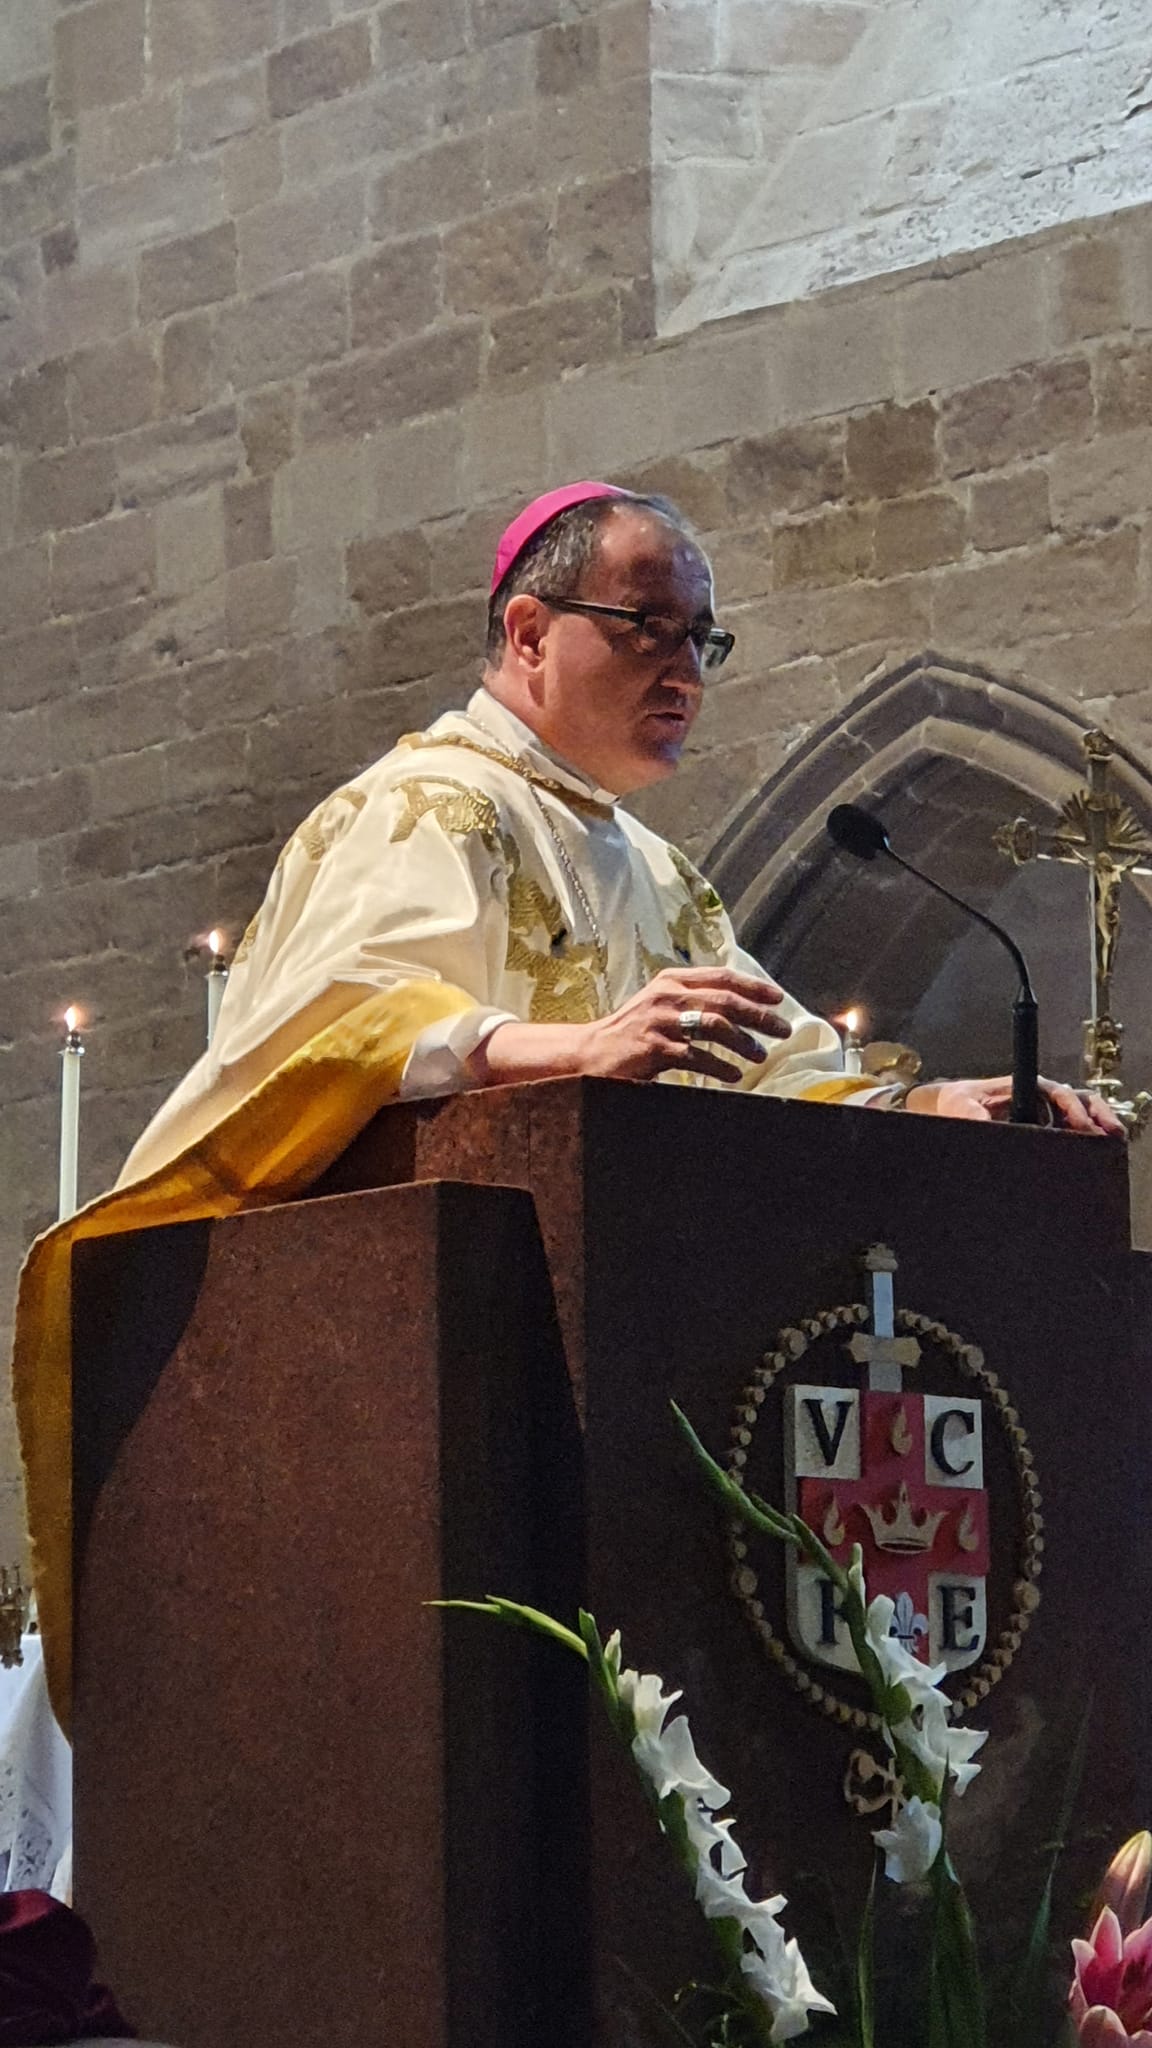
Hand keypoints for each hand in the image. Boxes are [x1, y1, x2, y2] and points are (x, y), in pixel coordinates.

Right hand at [469, 967, 790, 1089]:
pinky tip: (733, 1076)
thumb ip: (692, 998)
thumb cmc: (633, 1031)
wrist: (592, 1053)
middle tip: (783, 1030)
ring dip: (744, 1042)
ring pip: (715, 1025)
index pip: (722, 976)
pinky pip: (697, 1056)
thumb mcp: (661, 1004)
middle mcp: (667, 994)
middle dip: (759, 1016)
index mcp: (671, 979)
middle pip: (725, 1000)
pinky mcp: (654, 1047)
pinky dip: (720, 1067)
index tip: (779, 999)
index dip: (754, 986)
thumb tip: (739, 1005)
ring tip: (760, 1056)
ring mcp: (660, 1020)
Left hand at [904, 1076, 1124, 1135]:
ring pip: (1080, 1113)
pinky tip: (1094, 1150)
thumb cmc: (958, 1101)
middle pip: (1079, 1100)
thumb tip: (985, 1123)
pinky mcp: (1043, 1125)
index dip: (1073, 1108)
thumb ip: (972, 1115)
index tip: (1082, 1126)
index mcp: (1025, 1086)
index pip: (1059, 1093)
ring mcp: (1044, 1109)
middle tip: (1110, 1134)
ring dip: (1097, 1125)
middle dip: (1097, 1115)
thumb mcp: (962, 1106)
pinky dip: (1084, 1137)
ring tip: (1111, 1142)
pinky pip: (1070, 1129)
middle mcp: (1040, 1095)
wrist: (952, 1108)